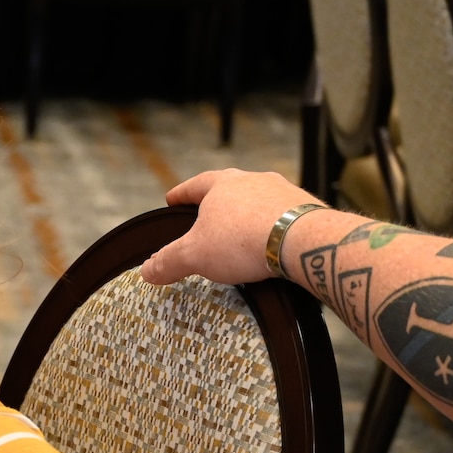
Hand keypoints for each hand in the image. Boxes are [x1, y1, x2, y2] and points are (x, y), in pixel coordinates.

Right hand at [139, 169, 318, 287]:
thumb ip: (168, 261)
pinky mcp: (306, 208)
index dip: (182, 194)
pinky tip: (271, 243)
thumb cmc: (245, 241)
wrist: (302, 240)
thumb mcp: (195, 255)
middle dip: (218, 203)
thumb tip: (146, 270)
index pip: (195, 185)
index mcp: (222, 185)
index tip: (173, 199)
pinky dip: (273, 227)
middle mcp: (253, 181)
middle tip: (209, 217)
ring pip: (258, 200)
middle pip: (229, 189)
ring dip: (249, 215)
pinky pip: (283, 215)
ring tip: (242, 233)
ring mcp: (282, 192)